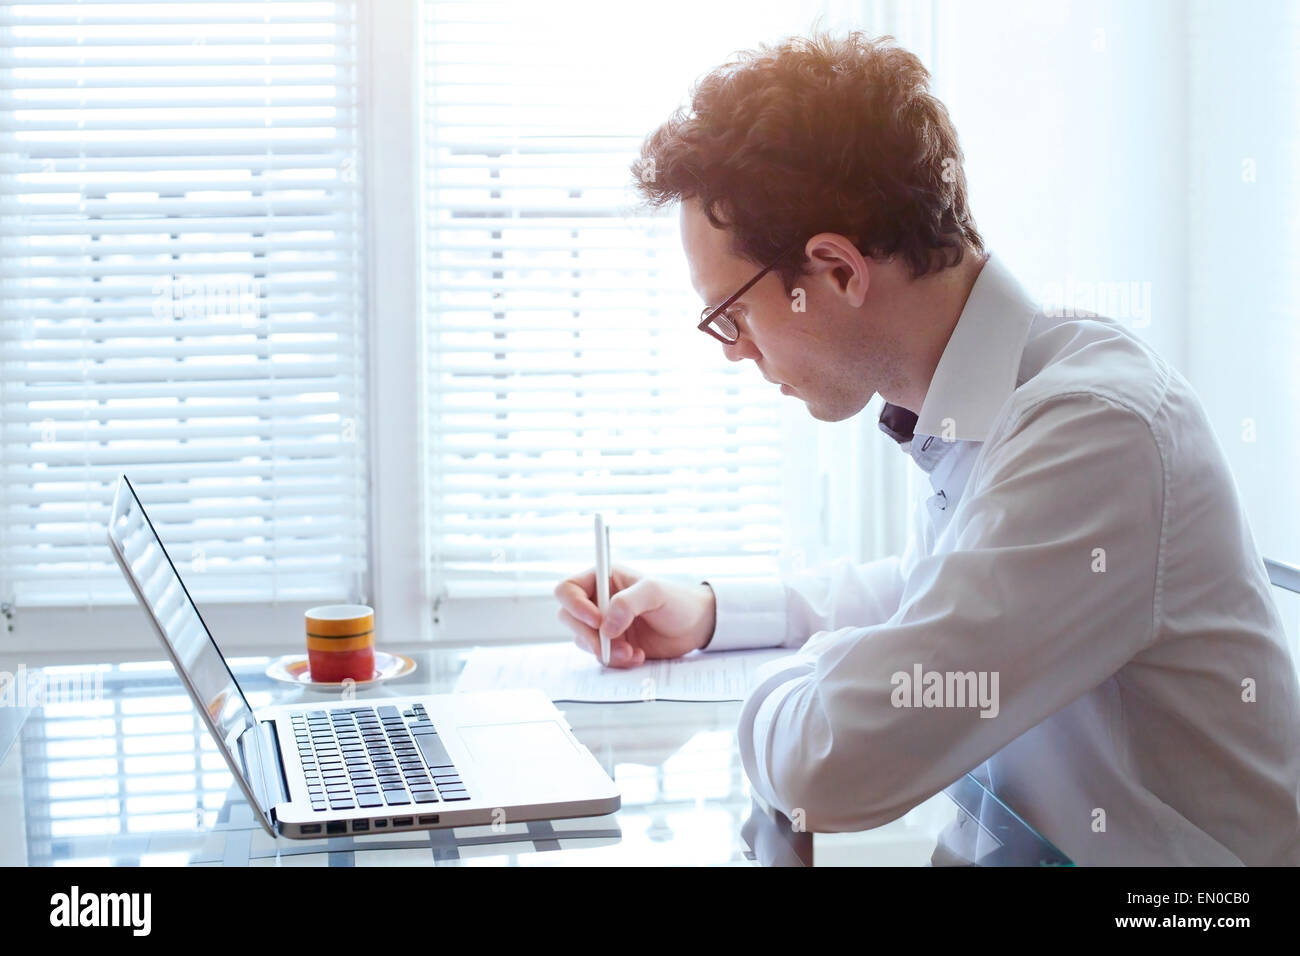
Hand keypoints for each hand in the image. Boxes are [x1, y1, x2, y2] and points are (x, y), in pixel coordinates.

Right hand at [553, 565, 716, 667]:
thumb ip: (628, 602)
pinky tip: (637, 656)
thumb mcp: (654, 592)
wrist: (696, 627)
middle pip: (569, 617)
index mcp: (604, 578)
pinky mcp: (613, 645)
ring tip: (632, 652)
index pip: (568, 589)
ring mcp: (604, 625)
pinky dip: (616, 661)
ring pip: (583, 640)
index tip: (596, 620)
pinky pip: (600, 656)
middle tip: (609, 645)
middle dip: (588, 635)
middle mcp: (598, 601)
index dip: (575, 605)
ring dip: (604, 651)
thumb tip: (605, 625)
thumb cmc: (677, 600)